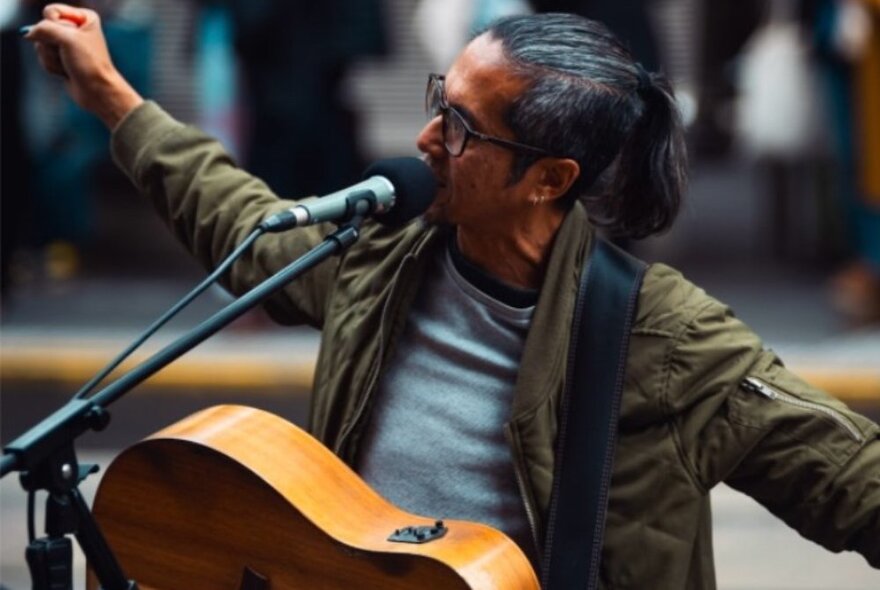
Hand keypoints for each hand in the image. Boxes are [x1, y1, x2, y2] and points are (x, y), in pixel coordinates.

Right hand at [23, 3, 142, 128]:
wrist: (98, 91)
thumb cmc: (89, 64)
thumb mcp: (67, 39)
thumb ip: (43, 28)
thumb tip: (28, 33)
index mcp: (84, 17)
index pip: (51, 11)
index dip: (54, 26)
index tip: (71, 40)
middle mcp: (75, 28)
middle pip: (43, 28)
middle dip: (52, 45)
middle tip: (69, 55)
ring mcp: (67, 44)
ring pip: (41, 44)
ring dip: (52, 58)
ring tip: (68, 65)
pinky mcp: (61, 57)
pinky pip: (43, 56)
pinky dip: (51, 66)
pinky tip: (65, 72)